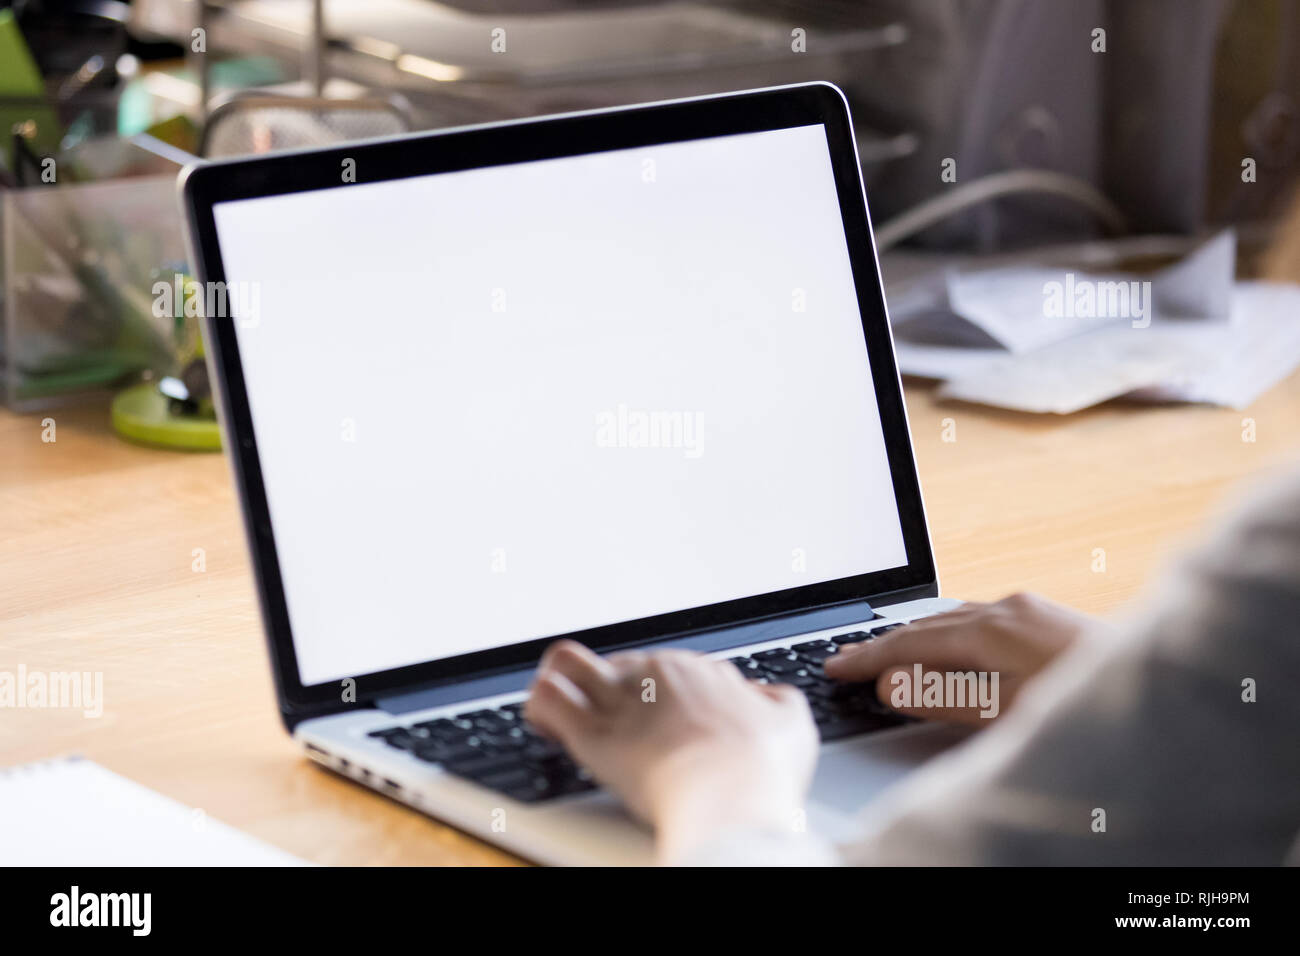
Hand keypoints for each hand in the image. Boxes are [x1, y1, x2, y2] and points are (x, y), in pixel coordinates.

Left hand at [525, 641, 818, 861]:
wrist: (732, 794)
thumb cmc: (761, 767)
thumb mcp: (791, 722)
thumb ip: (774, 701)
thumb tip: (764, 697)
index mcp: (698, 671)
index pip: (666, 668)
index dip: (660, 695)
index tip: (661, 720)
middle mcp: (654, 674)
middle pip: (617, 664)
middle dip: (611, 689)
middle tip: (613, 723)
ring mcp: (619, 699)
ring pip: (568, 661)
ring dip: (562, 680)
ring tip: (563, 707)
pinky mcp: (590, 734)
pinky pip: (547, 699)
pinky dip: (539, 708)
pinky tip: (548, 727)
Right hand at [823, 593, 1094, 724]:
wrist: (1167, 688)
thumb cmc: (1087, 701)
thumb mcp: (1007, 711)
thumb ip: (944, 695)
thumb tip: (890, 680)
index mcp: (993, 627)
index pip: (910, 641)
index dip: (868, 656)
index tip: (834, 666)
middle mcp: (1007, 607)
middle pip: (928, 623)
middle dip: (884, 643)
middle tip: (846, 661)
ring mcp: (1029, 607)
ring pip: (953, 618)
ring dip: (915, 636)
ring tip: (884, 653)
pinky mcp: (1045, 616)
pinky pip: (977, 618)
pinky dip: (947, 633)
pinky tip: (945, 643)